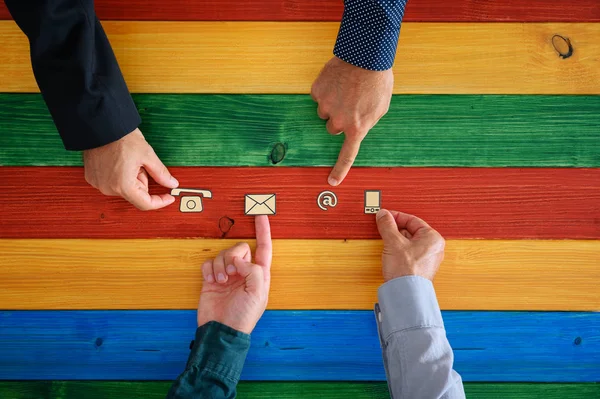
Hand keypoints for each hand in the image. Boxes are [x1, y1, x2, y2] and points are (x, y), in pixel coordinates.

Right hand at [83, 128, 178, 210]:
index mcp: (123, 186)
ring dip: (131, 177)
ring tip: (127, 160)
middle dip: (143, 180)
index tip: (168, 197)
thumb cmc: (121, 137)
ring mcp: (99, 184)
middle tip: (140, 163)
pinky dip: (119, 175)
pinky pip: (112, 182)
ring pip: (124, 188)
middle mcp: (109, 188)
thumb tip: (171, 183)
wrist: (101, 125)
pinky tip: (118, 161)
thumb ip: (161, 173)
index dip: (160, 201)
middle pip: (135, 194)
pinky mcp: (93, 178)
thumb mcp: (147, 155)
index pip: (145, 204)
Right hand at [198, 215, 272, 333]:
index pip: (263, 247)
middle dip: (233, 257)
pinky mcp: (211, 279)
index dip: (263, 231)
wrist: (221, 330)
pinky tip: (211, 283)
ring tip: (221, 282)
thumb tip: (239, 259)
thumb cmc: (243, 316)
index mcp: (258, 274)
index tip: (261, 215)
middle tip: (231, 275)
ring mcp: (227, 275)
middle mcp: (243, 272)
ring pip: (222, 254)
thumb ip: (253, 270)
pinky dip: (209, 270)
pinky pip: (208, 263)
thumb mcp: (257, 293)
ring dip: (220, 267)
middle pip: (239, 248)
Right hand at [311, 56, 392, 185]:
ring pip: (324, 111)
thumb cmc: (378, 80)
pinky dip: (326, 89)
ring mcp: (326, 106)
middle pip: (332, 128)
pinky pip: (318, 95)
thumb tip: (358, 127)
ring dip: (332, 103)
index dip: (339, 170)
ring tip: (345, 88)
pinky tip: (337, 80)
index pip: (347, 155)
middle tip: (349, 103)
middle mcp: (339, 121)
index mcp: (357, 127)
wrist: (366, 56)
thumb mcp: (380, 107)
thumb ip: (367, 121)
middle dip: (338, 119)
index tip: (332, 181)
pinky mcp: (317, 92)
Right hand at [375, 209, 444, 281]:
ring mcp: (428, 259)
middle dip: (395, 229)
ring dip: (396, 240)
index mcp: (433, 238)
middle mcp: (434, 248)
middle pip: (411, 231)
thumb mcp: (393, 242)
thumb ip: (387, 225)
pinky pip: (410, 253)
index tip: (385, 216)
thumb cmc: (406, 271)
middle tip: (383, 228)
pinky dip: (399, 250)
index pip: (412, 220)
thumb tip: (383, 215)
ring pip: (409, 242)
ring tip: (386, 242)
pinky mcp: (421, 268)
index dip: (396, 217)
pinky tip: (391, 253)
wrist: (406, 293)